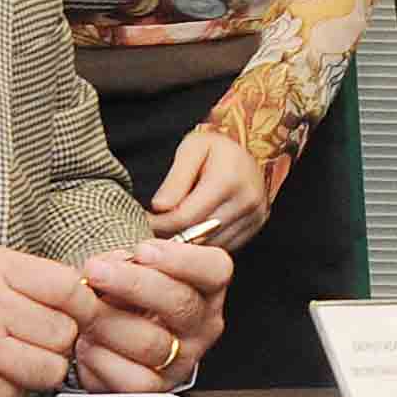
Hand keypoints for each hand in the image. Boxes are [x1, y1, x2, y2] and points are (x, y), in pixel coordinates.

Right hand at [0, 245, 90, 396]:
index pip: (68, 287)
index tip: (79, 310)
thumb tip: (66, 288)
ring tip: (22, 358)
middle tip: (43, 338)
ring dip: (43, 367)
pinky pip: (20, 394)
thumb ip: (14, 273)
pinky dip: (15, 390)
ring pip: (51, 367)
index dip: (82, 302)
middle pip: (65, 330)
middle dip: (61, 337)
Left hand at [72, 233, 237, 392]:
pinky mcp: (155, 388)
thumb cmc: (122, 296)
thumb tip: (106, 266)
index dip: (179, 259)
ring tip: (83, 310)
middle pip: (181, 303)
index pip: (214, 269)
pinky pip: (131, 378)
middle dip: (132, 284)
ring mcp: (181, 359)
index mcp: (206, 288)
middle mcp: (201, 325)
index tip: (142, 250)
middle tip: (97, 271)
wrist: (107, 337)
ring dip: (107, 322)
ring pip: (151, 342)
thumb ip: (125, 260)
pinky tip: (86, 343)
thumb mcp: (130, 266)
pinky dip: (99, 358)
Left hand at [152, 128, 270, 247]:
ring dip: (187, 244)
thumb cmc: (215, 149)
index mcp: (228, 179)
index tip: (142, 221)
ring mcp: (254, 217)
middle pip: (198, 234)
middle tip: (151, 230)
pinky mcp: (255, 228)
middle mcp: (247, 201)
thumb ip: (174, 180)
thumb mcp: (191, 149)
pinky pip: (223, 246)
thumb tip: (159, 208)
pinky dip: (205, 244)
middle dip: (170, 236)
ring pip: (211, 246)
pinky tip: (192, 232)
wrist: (247, 153)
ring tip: (170, 231)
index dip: (159, 223)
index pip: (185, 217)